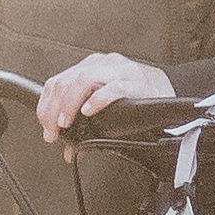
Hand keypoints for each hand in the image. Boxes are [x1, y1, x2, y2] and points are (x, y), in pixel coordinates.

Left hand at [33, 53, 169, 138]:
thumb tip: (69, 150)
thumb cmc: (134, 97)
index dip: (46, 106)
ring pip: (83, 80)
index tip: (47, 128)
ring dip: (69, 104)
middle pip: (65, 82)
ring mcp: (118, 70)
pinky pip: (113, 88)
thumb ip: (84, 125)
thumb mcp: (104, 105)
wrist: (168, 89)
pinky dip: (98, 100)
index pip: (56, 82)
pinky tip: (89, 111)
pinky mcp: (135, 82)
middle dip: (53, 110)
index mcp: (90, 67)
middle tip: (53, 132)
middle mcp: (101, 65)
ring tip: (66, 123)